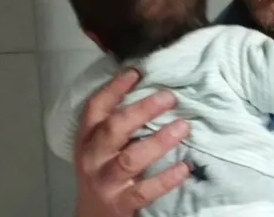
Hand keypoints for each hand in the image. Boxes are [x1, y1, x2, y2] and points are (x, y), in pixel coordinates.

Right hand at [74, 69, 190, 216]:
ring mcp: (106, 181)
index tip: (136, 72)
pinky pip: (145, 191)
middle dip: (142, 110)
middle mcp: (93, 158)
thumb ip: (118, 123)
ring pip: (130, 159)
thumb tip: (153, 90)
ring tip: (183, 127)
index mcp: (88, 138)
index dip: (114, 88)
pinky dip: (166, 178)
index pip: (96, 108)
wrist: (92, 216)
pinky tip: (184, 167)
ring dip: (159, 141)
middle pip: (114, 128)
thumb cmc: (103, 172)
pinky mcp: (121, 203)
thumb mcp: (101, 146)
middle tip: (169, 97)